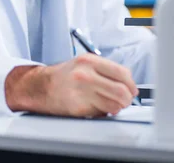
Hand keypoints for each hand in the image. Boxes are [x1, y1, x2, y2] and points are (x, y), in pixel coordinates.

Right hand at [5, 54, 137, 116]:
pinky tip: (97, 107)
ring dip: (117, 107)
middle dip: (127, 99)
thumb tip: (129, 83)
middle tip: (126, 100)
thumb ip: (106, 70)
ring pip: (114, 105)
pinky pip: (101, 113)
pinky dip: (104, 112)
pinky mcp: (78, 108)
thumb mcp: (85, 63)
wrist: (41, 86)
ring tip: (111, 104)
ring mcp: (81, 92)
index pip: (122, 73)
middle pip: (121, 91)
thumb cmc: (65, 75)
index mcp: (89, 61)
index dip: (131, 84)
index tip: (132, 90)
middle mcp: (85, 75)